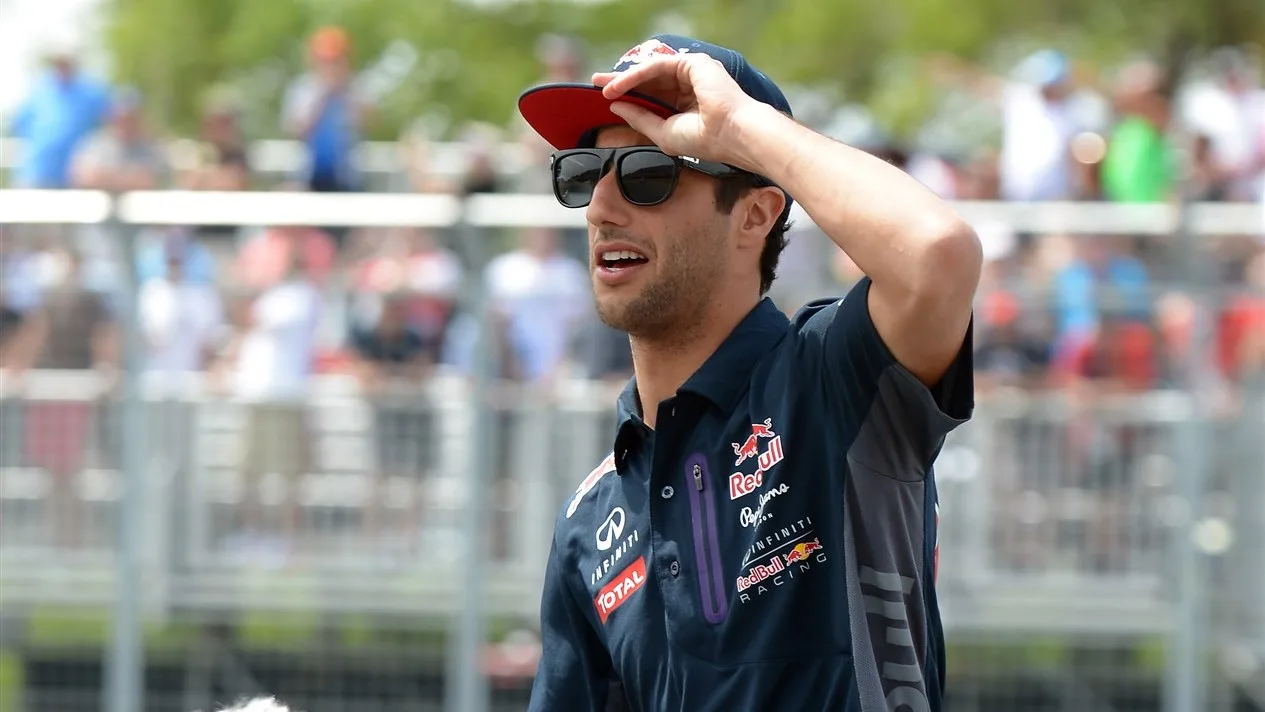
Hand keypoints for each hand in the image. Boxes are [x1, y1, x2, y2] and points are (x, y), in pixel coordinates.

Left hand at [594, 54, 759, 166]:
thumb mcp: (663, 133)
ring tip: (603, 87)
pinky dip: (636, 76)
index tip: (607, 98)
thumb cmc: (706, 139)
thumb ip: (640, 118)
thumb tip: (616, 106)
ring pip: (650, 73)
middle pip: (648, 81)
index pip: (652, 96)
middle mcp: (689, 86)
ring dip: (624, 79)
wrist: (732, 134)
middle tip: (598, 84)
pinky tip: (620, 85)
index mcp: (686, 104)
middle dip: (621, 83)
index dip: (629, 95)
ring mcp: (691, 73)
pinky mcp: (691, 64)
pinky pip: (656, 66)